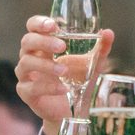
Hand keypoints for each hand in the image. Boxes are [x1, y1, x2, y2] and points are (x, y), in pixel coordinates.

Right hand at [16, 15, 114, 132]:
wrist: (72, 111)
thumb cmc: (77, 83)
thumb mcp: (92, 65)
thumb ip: (100, 49)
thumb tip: (109, 33)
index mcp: (43, 46)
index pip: (33, 27)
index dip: (39, 23)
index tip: (53, 25)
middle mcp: (31, 57)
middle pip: (27, 41)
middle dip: (43, 41)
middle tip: (62, 46)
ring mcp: (26, 75)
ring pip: (26, 63)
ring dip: (45, 65)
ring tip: (64, 70)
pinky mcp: (26, 93)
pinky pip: (32, 88)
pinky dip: (48, 87)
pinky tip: (63, 89)